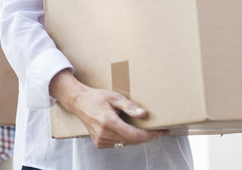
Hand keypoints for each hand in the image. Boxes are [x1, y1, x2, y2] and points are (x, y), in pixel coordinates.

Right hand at [50, 69, 167, 148]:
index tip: (162, 132)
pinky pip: (118, 144)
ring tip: (143, 129)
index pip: (135, 135)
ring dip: (136, 137)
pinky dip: (125, 138)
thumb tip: (144, 115)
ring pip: (126, 143)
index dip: (151, 135)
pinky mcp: (99, 143)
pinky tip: (126, 129)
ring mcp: (101, 140)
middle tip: (158, 130)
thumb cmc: (96, 97)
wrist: (78, 102)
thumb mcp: (114, 97)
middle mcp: (104, 133)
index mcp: (109, 122)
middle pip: (133, 141)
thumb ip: (130, 107)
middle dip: (147, 136)